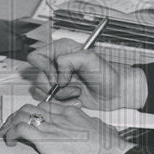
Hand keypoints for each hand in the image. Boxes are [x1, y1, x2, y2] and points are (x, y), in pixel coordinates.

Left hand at [0, 101, 133, 153]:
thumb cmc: (111, 150)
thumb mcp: (102, 131)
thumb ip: (93, 127)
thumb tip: (95, 128)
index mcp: (73, 113)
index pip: (46, 105)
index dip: (34, 111)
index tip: (28, 119)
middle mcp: (60, 116)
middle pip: (31, 107)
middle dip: (17, 116)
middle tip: (11, 126)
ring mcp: (52, 126)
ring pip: (22, 115)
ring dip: (10, 124)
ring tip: (6, 133)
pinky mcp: (46, 140)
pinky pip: (21, 129)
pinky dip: (11, 134)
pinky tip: (11, 141)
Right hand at [26, 38, 146, 110]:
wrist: (117, 92)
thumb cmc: (108, 74)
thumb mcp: (90, 59)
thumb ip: (68, 60)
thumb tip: (58, 73)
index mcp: (61, 50)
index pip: (36, 56)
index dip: (44, 68)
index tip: (59, 75)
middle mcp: (57, 64)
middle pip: (37, 77)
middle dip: (55, 85)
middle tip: (71, 85)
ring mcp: (58, 80)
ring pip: (41, 91)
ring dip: (60, 95)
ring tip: (77, 92)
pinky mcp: (61, 94)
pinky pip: (49, 101)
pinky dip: (63, 103)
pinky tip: (76, 99)